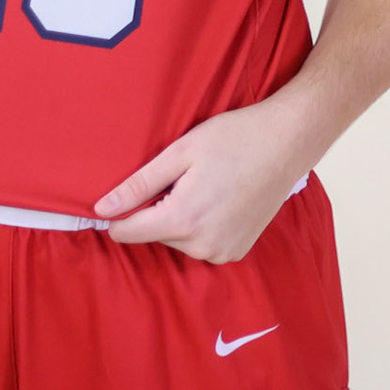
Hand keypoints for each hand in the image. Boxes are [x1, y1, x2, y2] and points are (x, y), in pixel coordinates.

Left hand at [95, 96, 312, 262]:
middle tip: (183, 176)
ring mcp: (223, 251)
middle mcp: (202, 244)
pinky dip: (202, 226)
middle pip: (156, 234)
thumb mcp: (181, 151)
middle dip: (158, 209)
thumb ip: (139, 184)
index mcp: (184, 219)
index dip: (119, 213)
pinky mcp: (237, 251)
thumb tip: (102, 208)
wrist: (287, 142)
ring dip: (181, 219)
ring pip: (179, 240)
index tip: (122, 195)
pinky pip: (202, 245)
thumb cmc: (235, 138)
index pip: (128, 232)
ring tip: (205, 184)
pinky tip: (219, 198)